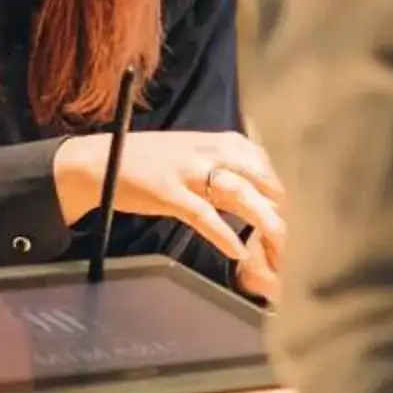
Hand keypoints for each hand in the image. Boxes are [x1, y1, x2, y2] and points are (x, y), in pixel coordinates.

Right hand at [53, 129, 288, 300]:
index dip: (277, 187)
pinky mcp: (168, 193)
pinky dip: (224, 234)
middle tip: (293, 236)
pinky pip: (203, 215)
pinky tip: (238, 251)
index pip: (260, 161)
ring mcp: (187, 171)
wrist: (99, 160)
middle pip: (256, 178)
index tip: (289, 209)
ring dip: (263, 220)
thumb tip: (253, 197)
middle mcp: (206, 151)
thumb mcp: (190, 156)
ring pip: (237, 193)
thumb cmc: (148, 162)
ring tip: (279, 243)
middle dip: (279, 207)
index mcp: (214, 141)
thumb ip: (221, 171)